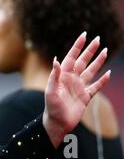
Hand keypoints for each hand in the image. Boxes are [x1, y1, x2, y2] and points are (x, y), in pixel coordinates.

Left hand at [42, 32, 109, 147]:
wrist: (58, 123)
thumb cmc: (51, 107)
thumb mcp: (50, 90)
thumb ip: (54, 75)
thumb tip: (56, 60)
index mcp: (63, 75)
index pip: (72, 57)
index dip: (77, 46)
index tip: (84, 35)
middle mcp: (72, 78)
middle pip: (83, 61)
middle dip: (90, 50)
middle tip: (98, 39)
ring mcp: (79, 87)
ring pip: (91, 71)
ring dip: (98, 61)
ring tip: (106, 51)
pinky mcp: (85, 97)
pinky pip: (96, 87)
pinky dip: (102, 81)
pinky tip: (108, 74)